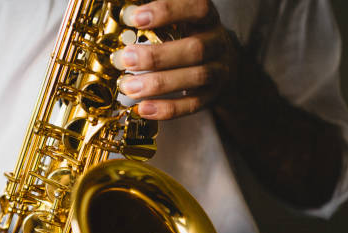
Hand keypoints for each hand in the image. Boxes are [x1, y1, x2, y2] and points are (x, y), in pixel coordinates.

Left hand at [114, 0, 238, 119]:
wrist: (223, 65)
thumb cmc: (190, 37)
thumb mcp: (180, 22)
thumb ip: (158, 20)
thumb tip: (125, 15)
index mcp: (207, 19)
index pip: (197, 8)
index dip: (167, 11)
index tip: (135, 18)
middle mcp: (217, 44)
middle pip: (195, 49)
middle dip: (156, 56)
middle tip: (125, 59)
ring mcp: (218, 71)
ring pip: (195, 78)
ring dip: (158, 84)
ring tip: (128, 86)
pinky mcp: (212, 96)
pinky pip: (192, 104)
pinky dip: (167, 108)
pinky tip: (144, 108)